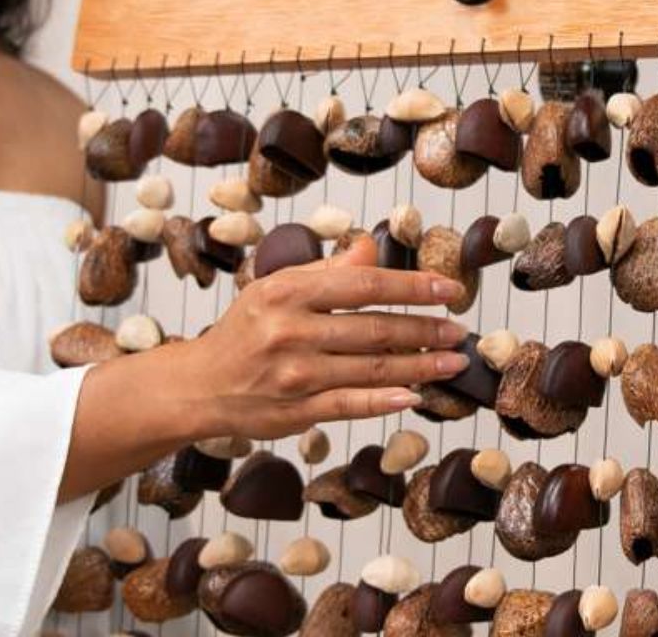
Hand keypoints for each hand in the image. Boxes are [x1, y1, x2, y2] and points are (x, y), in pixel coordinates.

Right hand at [182, 235, 466, 439]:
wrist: (199, 385)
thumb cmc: (246, 330)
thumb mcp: (278, 287)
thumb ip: (327, 270)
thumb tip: (371, 245)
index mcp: (289, 291)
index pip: (365, 284)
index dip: (413, 287)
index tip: (449, 290)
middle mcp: (291, 331)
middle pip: (375, 329)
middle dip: (426, 330)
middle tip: (459, 331)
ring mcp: (294, 374)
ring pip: (371, 369)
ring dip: (420, 366)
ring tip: (452, 361)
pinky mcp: (296, 411)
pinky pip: (351, 405)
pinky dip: (386, 401)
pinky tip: (415, 395)